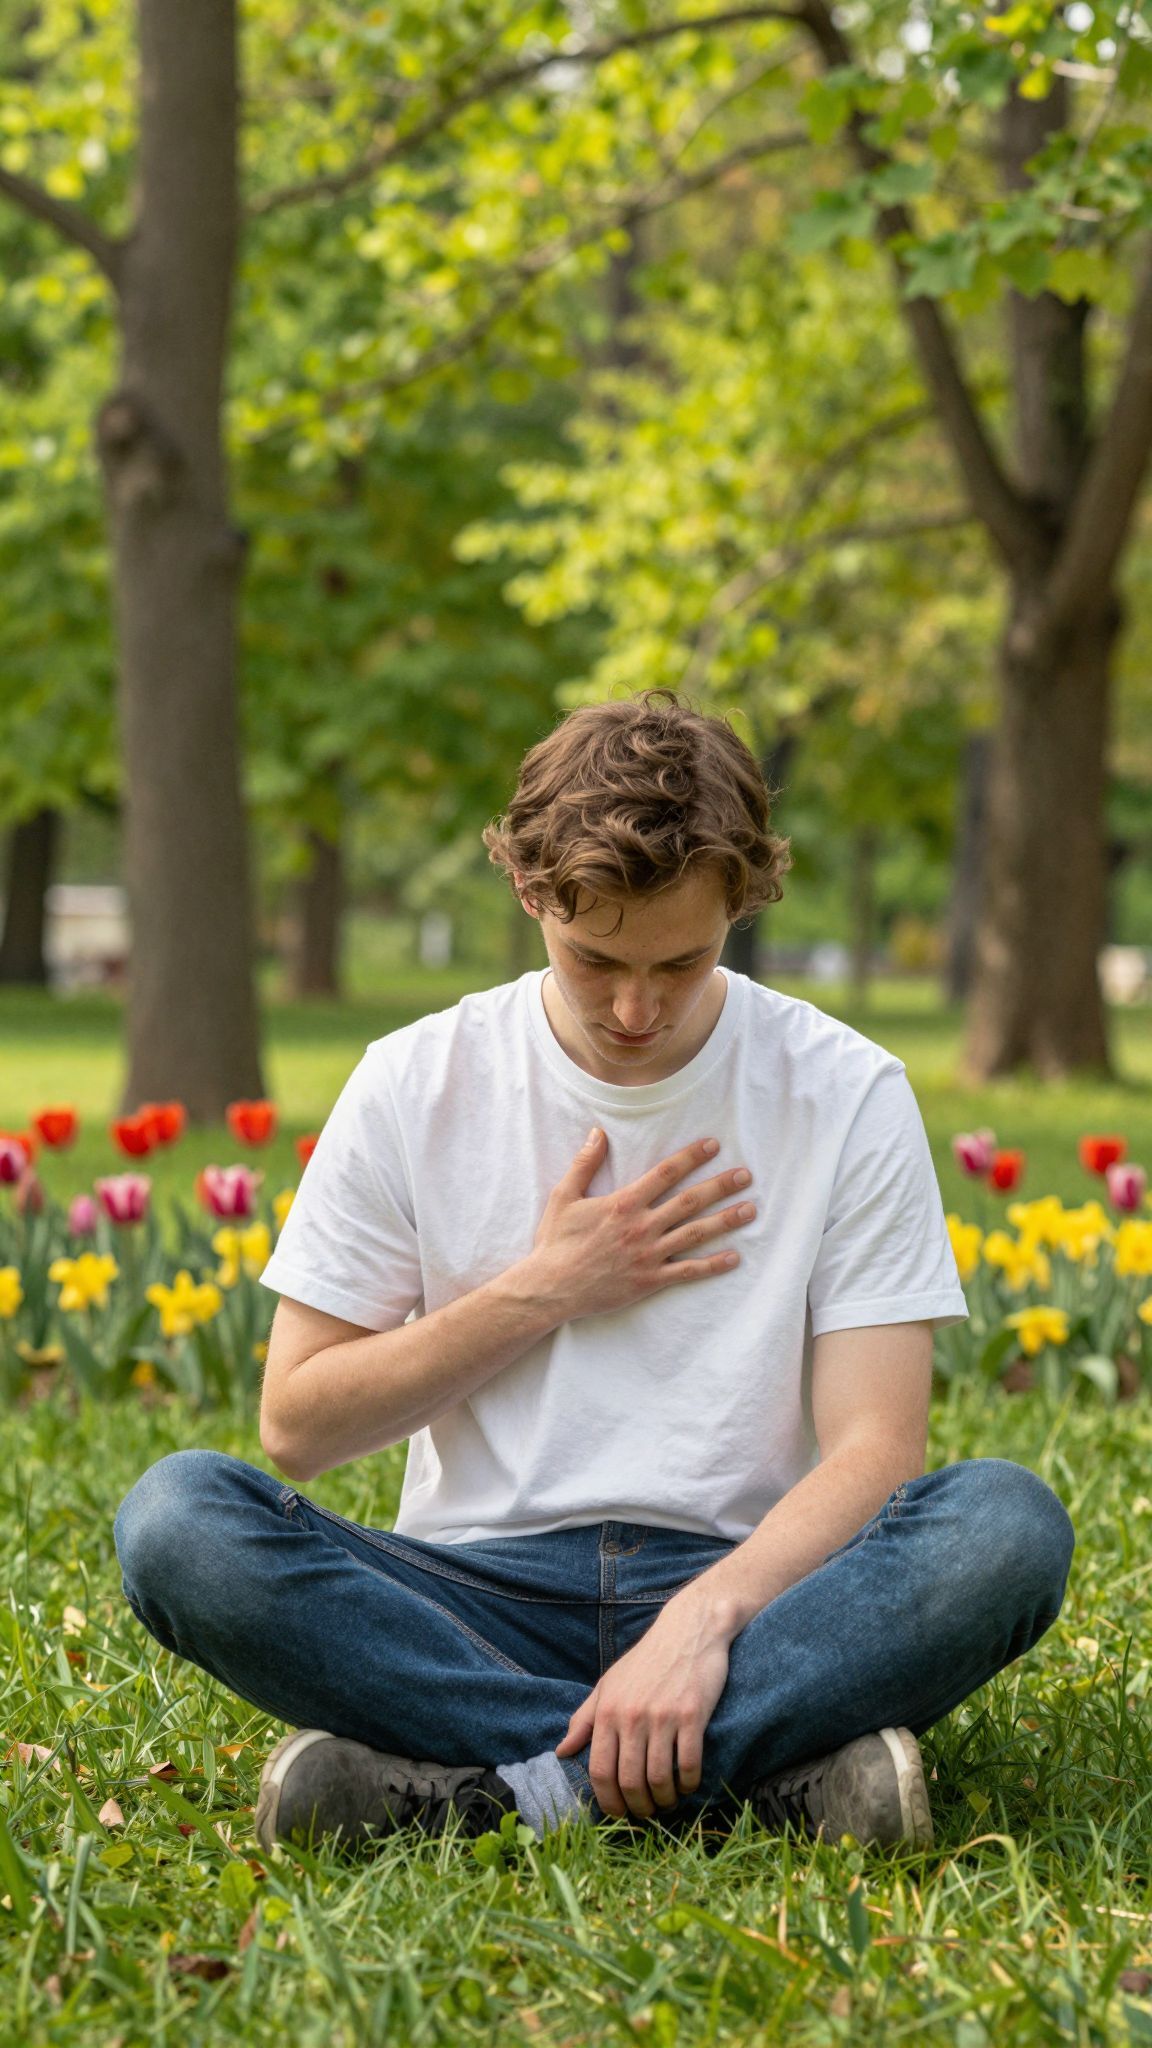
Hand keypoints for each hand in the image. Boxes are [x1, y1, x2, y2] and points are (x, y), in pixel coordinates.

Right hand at [527, 1128, 755, 1323]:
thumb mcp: (564, 1196)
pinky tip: (735, 1258)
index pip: (666, 1173)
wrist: (550, 1288)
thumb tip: (597, 1133)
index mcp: (623, 1203)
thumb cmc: (555, 1242)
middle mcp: (641, 1227)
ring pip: (695, 1234)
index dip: (691, 1157)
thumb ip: (584, 1164)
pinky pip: (687, 1272)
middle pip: (689, 1201)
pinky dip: (712, 1265)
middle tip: (745, 1175)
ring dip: (725, 1221)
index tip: (713, 1145)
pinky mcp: (650, 1281)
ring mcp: (648, 1255)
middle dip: (720, 1186)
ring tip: (750, 1210)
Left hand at [554, 1598, 731, 1819]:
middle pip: (629, 1781)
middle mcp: (631, 1716)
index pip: (599, 1771)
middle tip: (646, 1813)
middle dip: (638, 1808)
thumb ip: (584, 1719)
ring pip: (659, 1779)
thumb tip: (561, 1751)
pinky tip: (688, 1784)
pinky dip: (688, 1784)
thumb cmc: (646, 1660)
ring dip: (664, 1801)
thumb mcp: (608, 1684)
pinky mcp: (692, 1715)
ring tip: (668, 1802)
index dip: (608, 1801)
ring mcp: (662, 1717)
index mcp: (607, 1711)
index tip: (618, 1813)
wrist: (689, 1630)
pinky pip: (688, 1765)